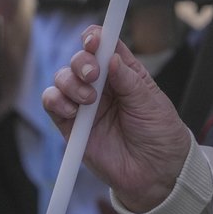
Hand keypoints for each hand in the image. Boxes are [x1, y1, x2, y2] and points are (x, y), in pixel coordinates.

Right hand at [42, 27, 191, 211]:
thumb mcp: (151, 103)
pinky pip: (52, 104)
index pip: (104, 46)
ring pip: (62, 79)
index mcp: (124, 73)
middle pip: (79, 60)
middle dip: (81, 62)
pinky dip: (56, 101)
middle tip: (93, 76)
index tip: (94, 40)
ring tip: (89, 100)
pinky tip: (72, 111)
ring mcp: (85, 105)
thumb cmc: (159, 136)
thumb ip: (128, 79)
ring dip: (70, 83)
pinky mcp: (72, 126)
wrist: (156, 174)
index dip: (95, 38)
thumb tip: (110, 57)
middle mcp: (102, 86)